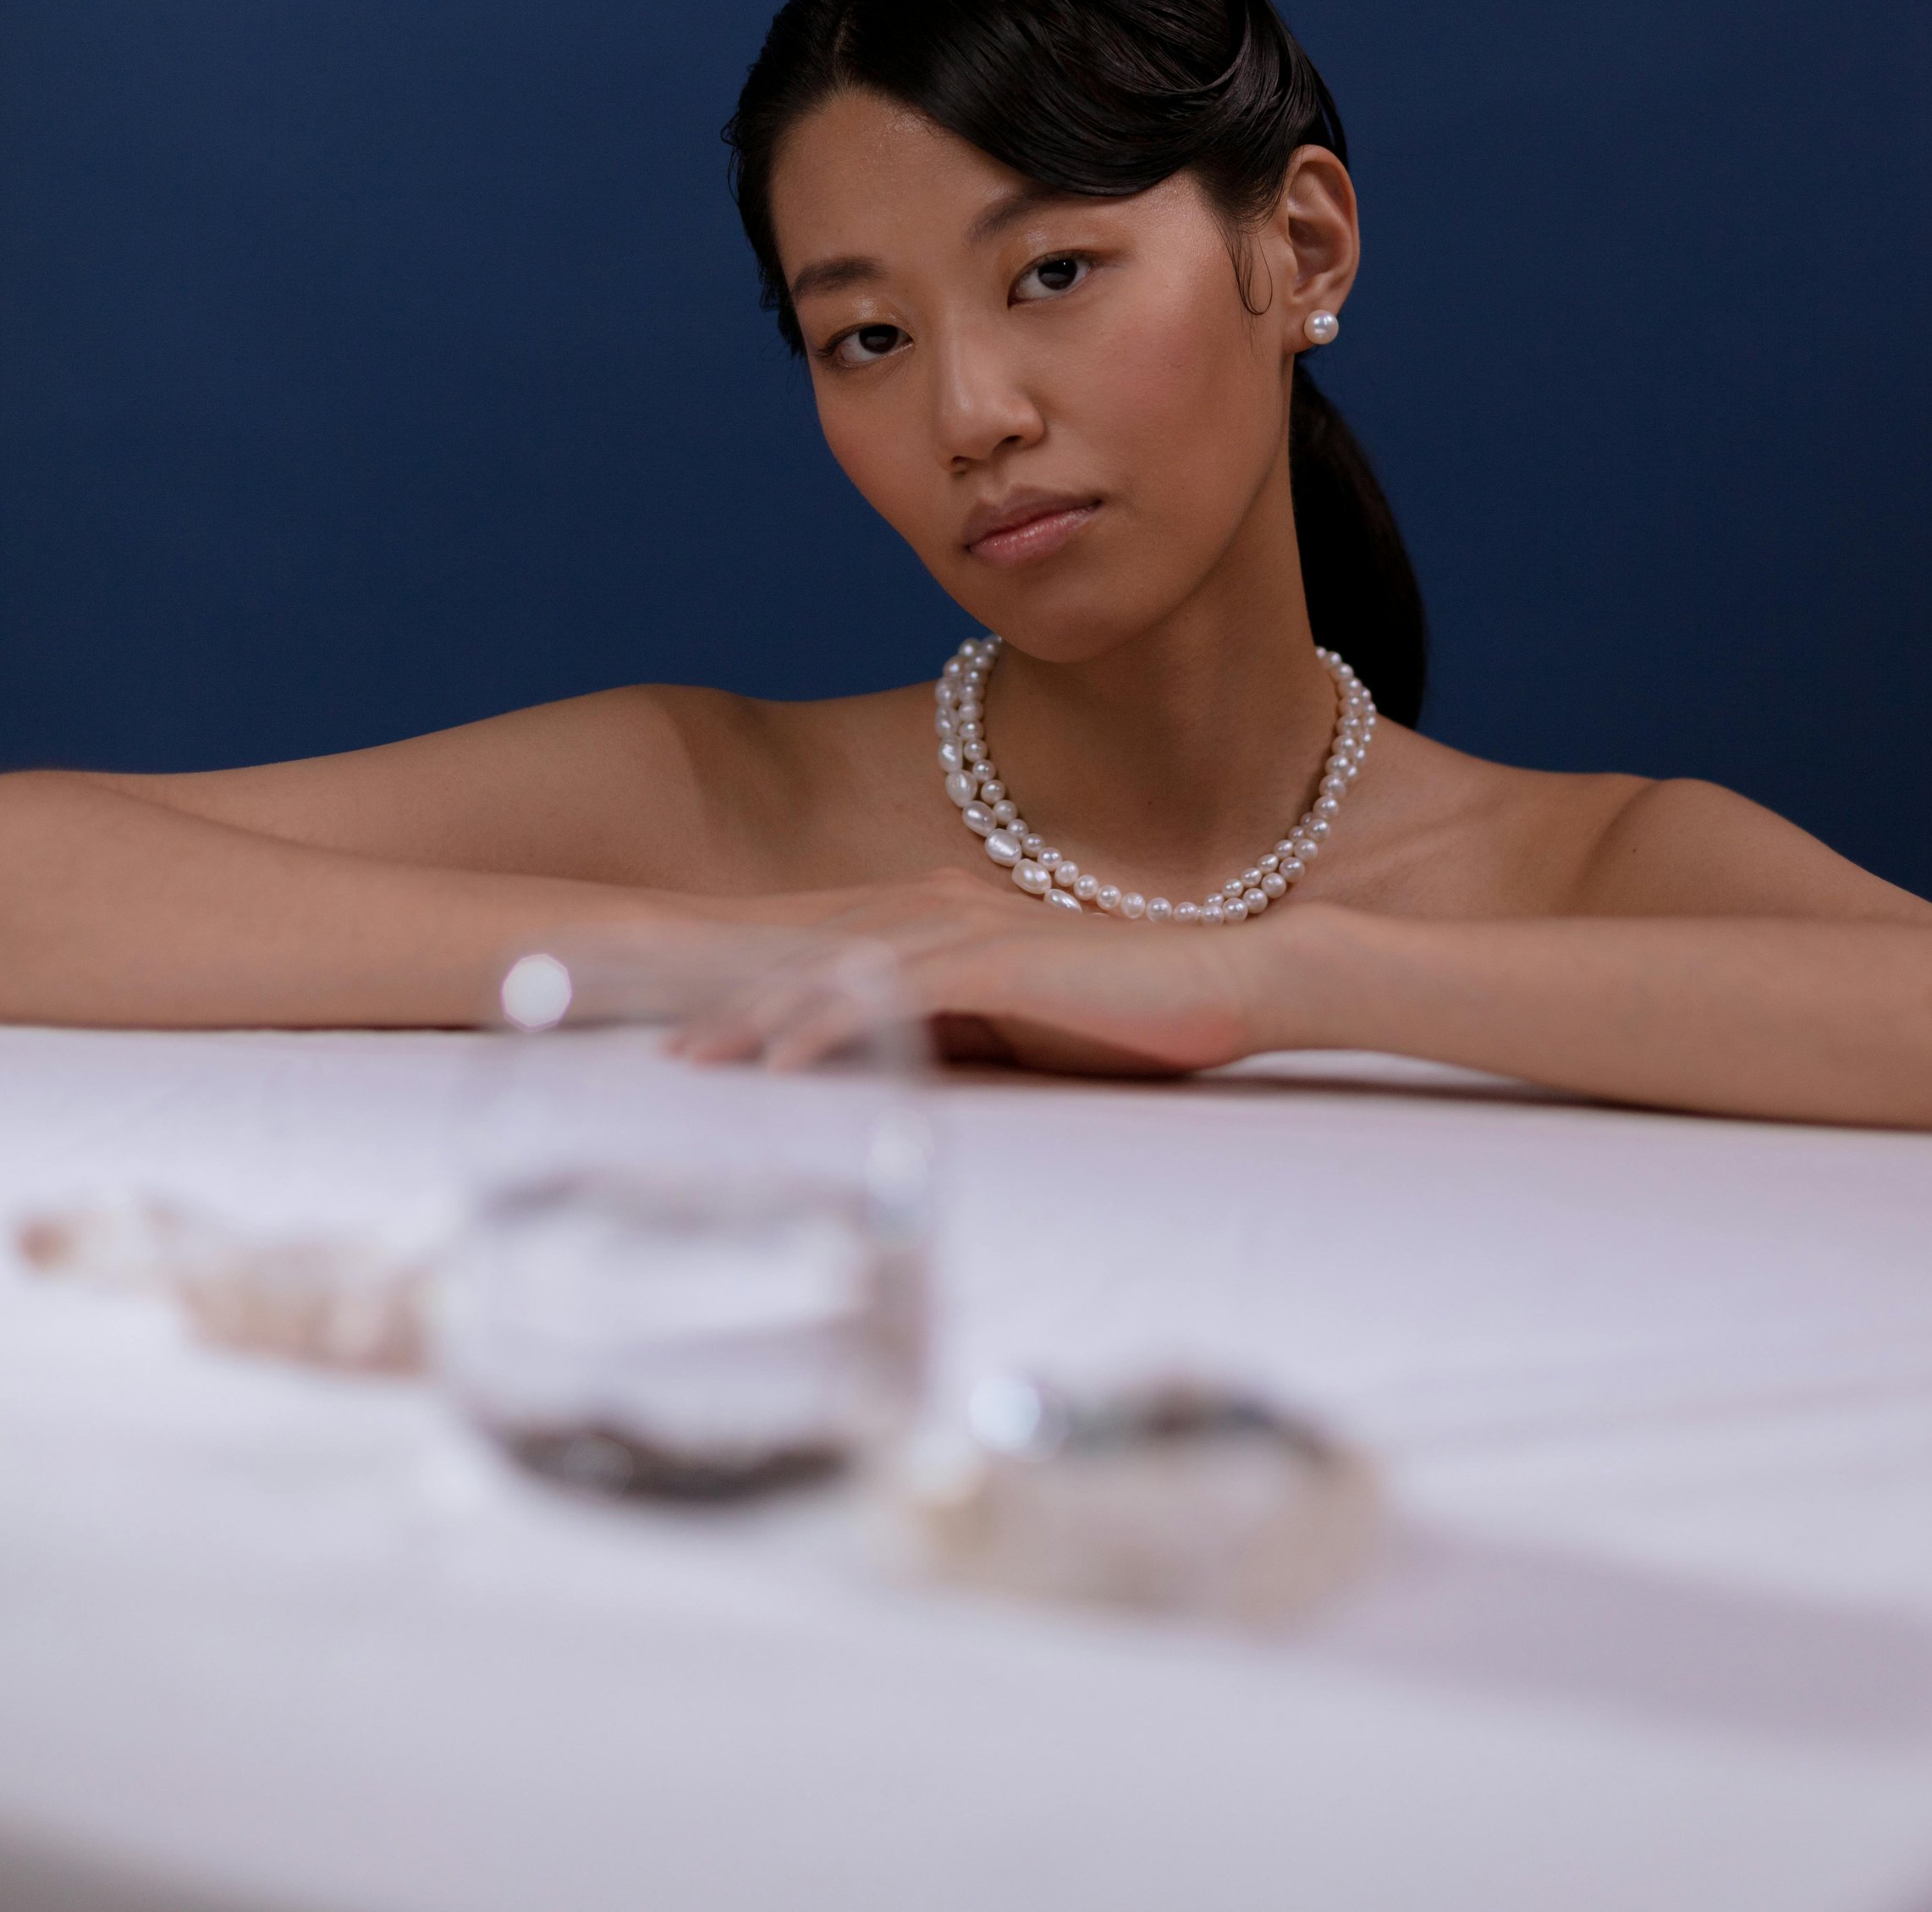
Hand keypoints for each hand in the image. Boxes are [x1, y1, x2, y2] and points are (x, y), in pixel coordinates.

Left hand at [678, 866, 1277, 1078]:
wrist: (1234, 980)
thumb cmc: (1134, 1013)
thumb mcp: (1021, 1028)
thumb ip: (956, 1030)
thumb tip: (895, 1069)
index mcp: (943, 921)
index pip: (823, 957)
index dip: (746, 990)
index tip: (676, 1031)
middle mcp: (941, 909)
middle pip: (807, 955)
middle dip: (723, 1000)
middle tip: (649, 1048)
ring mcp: (967, 930)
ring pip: (833, 969)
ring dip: (753, 1014)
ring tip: (685, 1061)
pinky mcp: (999, 960)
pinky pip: (893, 992)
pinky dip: (829, 1023)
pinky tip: (780, 1061)